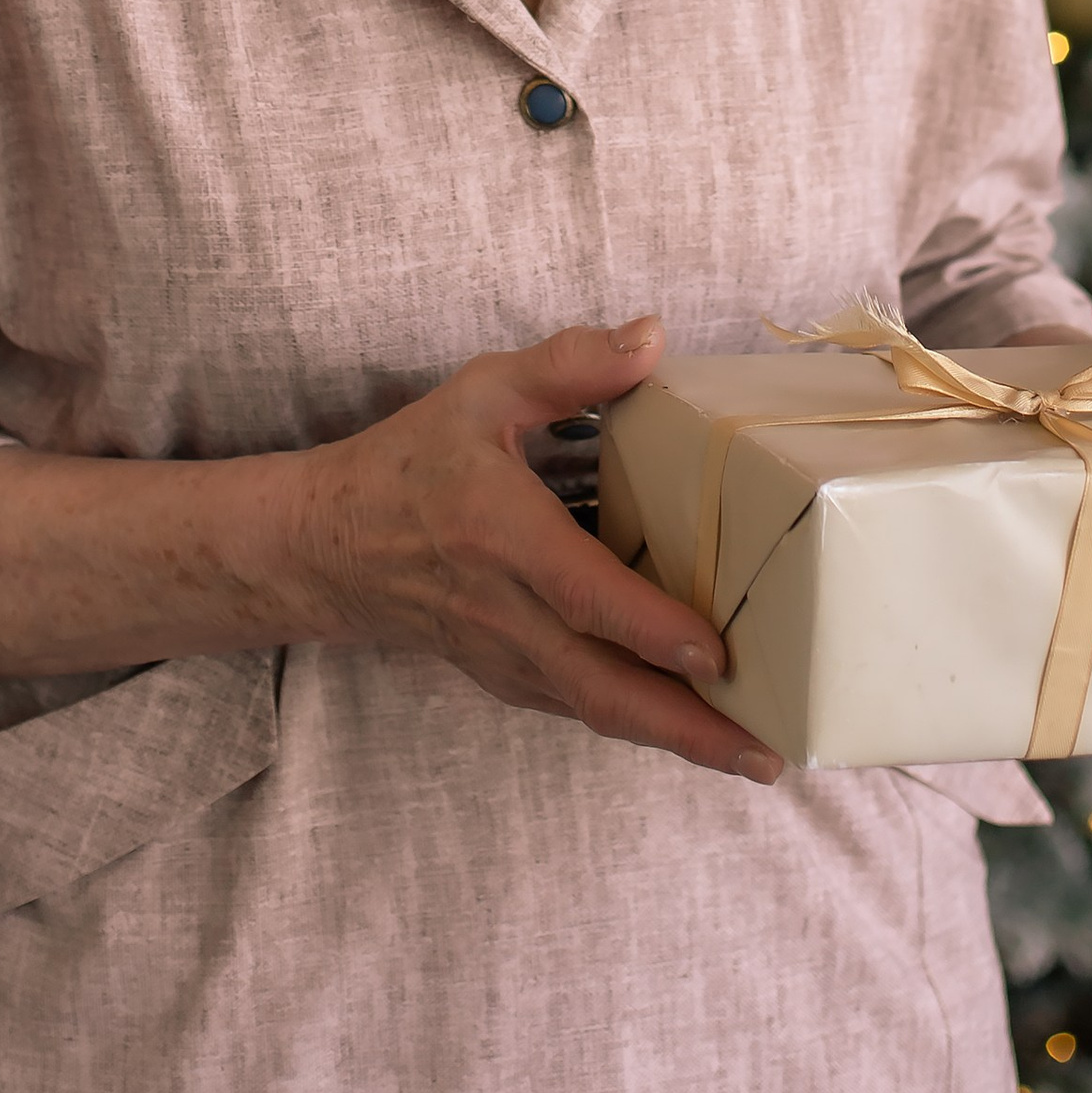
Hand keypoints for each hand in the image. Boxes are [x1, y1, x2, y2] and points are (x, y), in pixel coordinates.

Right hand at [282, 317, 781, 784]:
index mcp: (502, 536)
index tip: (714, 654)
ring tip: (753, 755)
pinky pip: (579, 707)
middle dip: (687, 729)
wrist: (326, 547)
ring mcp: (505, 657)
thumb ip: (567, 364)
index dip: (649, 628)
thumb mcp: (481, 393)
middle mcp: (506, 613)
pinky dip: (637, 723)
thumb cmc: (410, 464)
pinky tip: (690, 726)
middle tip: (765, 755)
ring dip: (674, 740)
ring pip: (597, 711)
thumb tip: (653, 337)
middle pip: (603, 689)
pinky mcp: (507, 678)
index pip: (583, 595)